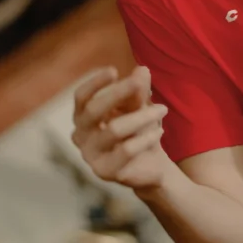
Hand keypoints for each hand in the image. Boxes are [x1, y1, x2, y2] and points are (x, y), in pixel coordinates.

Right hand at [71, 65, 169, 188]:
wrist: (150, 166)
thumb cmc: (139, 130)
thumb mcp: (140, 107)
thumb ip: (138, 90)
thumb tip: (142, 70)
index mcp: (83, 118)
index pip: (81, 97)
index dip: (95, 83)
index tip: (114, 70)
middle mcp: (80, 137)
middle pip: (93, 110)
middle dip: (118, 93)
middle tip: (139, 84)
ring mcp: (91, 156)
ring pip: (114, 129)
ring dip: (142, 116)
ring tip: (162, 109)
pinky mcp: (105, 172)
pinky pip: (126, 150)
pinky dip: (146, 137)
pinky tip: (160, 131)